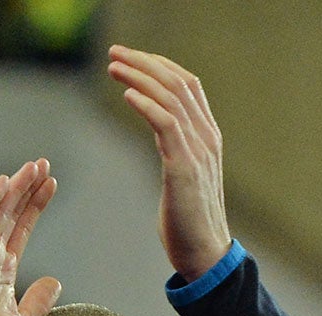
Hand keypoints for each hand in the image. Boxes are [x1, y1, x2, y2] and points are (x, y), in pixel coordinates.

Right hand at [0, 159, 61, 315]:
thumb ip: (37, 302)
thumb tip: (54, 281)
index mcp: (1, 274)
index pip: (21, 231)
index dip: (35, 208)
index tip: (51, 186)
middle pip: (11, 215)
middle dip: (28, 190)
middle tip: (45, 164)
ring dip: (16, 187)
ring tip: (35, 165)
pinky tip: (5, 181)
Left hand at [108, 45, 231, 280]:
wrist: (205, 256)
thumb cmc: (188, 222)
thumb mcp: (183, 175)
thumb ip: (176, 148)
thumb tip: (161, 133)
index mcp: (208, 136)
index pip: (187, 85)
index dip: (158, 65)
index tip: (130, 58)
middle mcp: (207, 138)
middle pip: (177, 82)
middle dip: (144, 62)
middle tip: (113, 53)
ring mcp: (199, 152)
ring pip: (171, 98)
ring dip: (139, 77)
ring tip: (113, 67)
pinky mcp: (185, 169)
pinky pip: (167, 125)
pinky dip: (146, 104)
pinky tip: (127, 95)